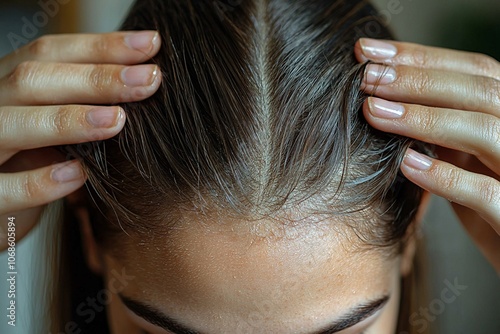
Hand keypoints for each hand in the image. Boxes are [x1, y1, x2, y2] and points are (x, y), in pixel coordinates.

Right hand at [0, 31, 161, 249]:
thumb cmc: (30, 163)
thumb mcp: (51, 128)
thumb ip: (80, 106)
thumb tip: (144, 82)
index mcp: (7, 88)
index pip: (50, 53)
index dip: (101, 47)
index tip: (151, 44)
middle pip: (33, 80)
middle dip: (96, 78)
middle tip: (150, 79)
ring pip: (11, 125)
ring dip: (66, 120)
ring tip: (118, 120)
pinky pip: (5, 189)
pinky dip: (40, 182)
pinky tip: (79, 174)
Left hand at [355, 38, 499, 273]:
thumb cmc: (492, 208)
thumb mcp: (471, 163)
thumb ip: (447, 133)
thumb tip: (391, 100)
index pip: (473, 70)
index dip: (419, 56)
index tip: (368, 51)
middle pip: (479, 91)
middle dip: (417, 80)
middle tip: (366, 77)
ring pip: (486, 131)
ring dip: (425, 118)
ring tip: (374, 112)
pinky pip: (487, 192)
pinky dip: (445, 176)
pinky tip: (406, 164)